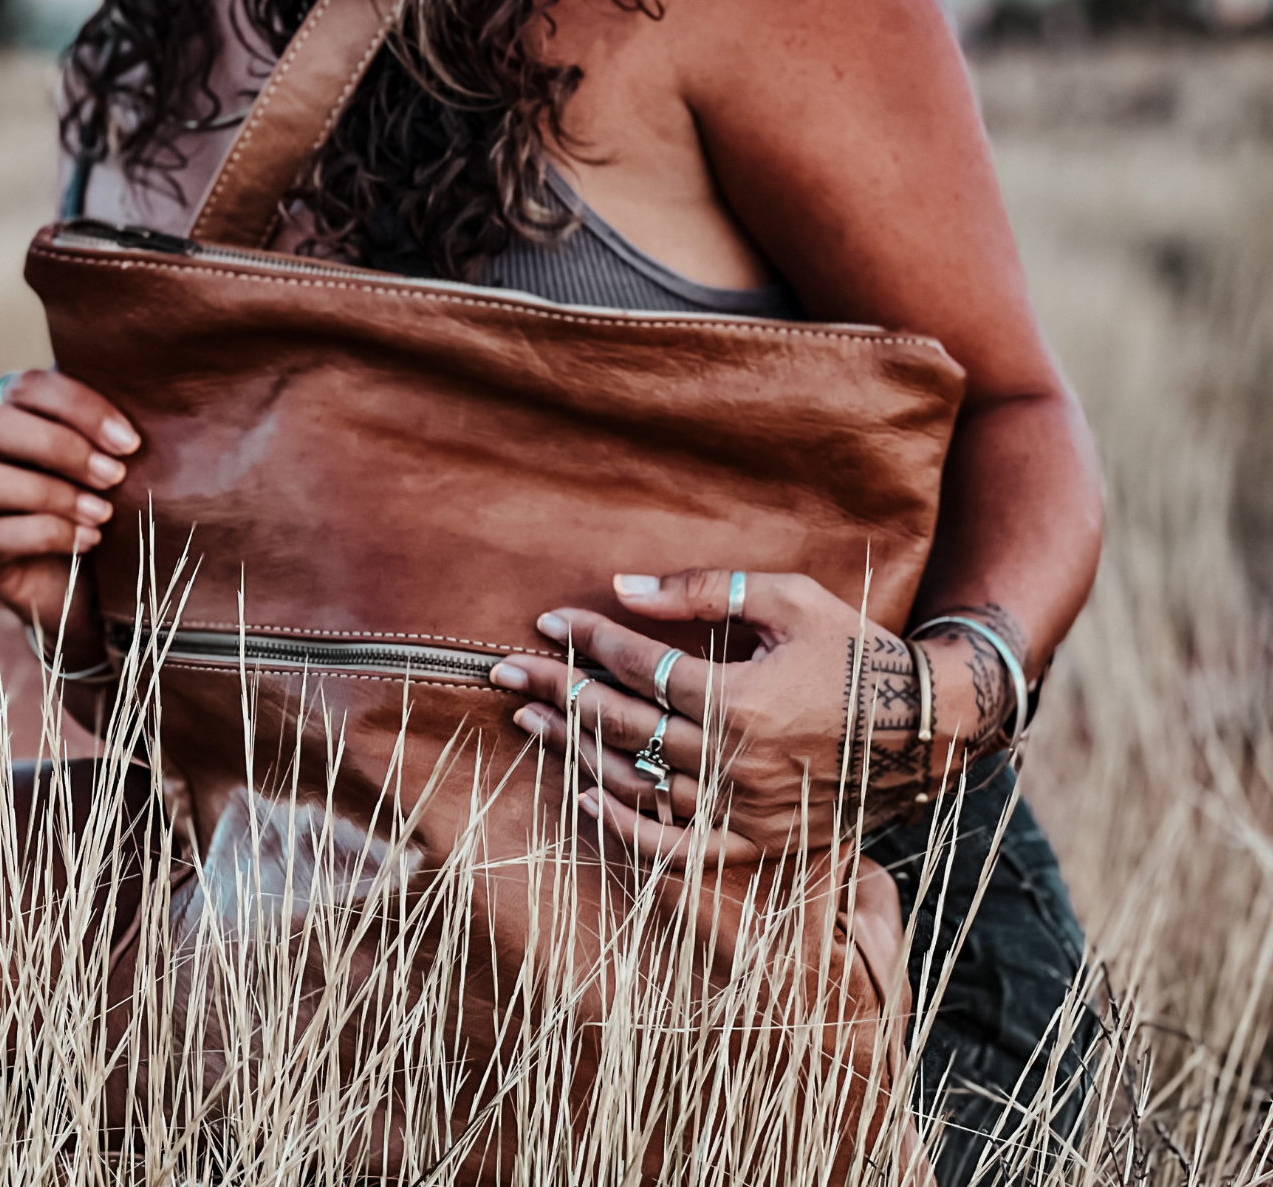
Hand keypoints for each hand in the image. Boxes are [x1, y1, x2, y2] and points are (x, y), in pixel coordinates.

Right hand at [0, 369, 139, 663]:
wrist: (97, 586)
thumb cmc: (107, 501)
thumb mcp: (112, 454)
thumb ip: (111, 420)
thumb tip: (148, 385)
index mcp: (8, 413)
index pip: (25, 387)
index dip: (77, 408)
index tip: (129, 441)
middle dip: (59, 448)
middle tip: (114, 475)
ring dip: (51, 494)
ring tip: (104, 513)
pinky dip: (48, 535)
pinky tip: (90, 539)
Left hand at [490, 570, 997, 865]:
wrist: (927, 727)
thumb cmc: (854, 651)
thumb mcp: (789, 600)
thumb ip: (704, 592)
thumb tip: (624, 587)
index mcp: (743, 700)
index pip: (642, 668)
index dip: (589, 641)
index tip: (548, 622)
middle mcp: (736, 762)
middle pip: (623, 725)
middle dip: (558, 692)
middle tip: (508, 671)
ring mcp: (744, 810)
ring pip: (637, 784)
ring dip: (574, 751)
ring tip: (529, 720)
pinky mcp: (756, 841)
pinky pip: (676, 848)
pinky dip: (626, 829)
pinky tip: (585, 799)